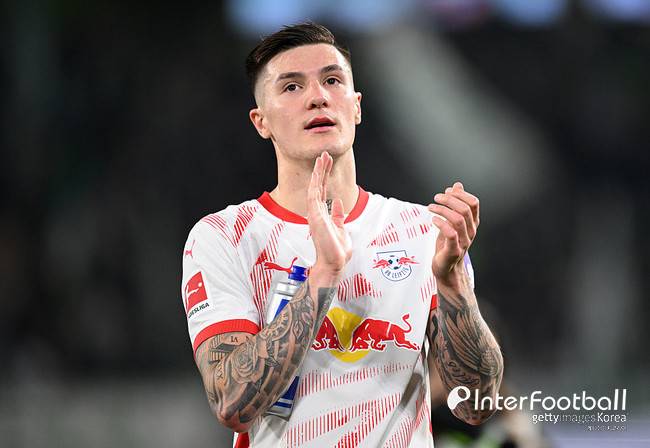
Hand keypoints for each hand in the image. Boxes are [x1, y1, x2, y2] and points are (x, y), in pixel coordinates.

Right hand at [307, 152, 351, 274]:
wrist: (334, 262)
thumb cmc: (336, 250)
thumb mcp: (341, 228)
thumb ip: (338, 215)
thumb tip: (338, 204)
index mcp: (322, 214)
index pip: (323, 191)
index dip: (325, 176)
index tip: (327, 163)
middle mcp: (316, 212)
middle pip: (318, 186)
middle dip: (322, 169)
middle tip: (325, 154)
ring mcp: (315, 213)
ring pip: (315, 187)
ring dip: (318, 172)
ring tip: (322, 157)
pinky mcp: (315, 216)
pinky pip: (313, 196)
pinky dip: (315, 183)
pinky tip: (317, 172)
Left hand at [428, 182, 478, 285]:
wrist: (446, 269)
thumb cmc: (448, 244)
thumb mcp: (452, 222)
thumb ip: (455, 204)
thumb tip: (456, 185)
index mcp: (472, 223)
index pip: (473, 203)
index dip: (461, 194)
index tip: (446, 191)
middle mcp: (471, 231)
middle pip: (465, 209)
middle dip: (449, 200)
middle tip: (435, 198)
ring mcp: (464, 241)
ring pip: (458, 219)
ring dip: (442, 210)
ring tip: (430, 207)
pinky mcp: (454, 250)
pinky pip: (451, 234)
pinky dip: (441, 223)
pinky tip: (433, 220)